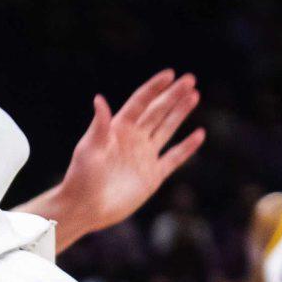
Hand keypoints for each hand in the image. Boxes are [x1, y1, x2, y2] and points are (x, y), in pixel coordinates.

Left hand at [54, 70, 204, 239]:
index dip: (154, 88)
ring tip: (194, 95)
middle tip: (190, 79)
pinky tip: (198, 134)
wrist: (86, 208)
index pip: (140, 102)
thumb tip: (99, 99)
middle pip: (157, 111)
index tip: (170, 74)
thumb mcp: (89, 148)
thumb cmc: (82, 177)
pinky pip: (174, 158)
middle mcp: (133, 139)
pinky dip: (187, 147)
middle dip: (173, 95)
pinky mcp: (153, 175)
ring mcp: (144, 156)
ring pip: (167, 128)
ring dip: (180, 112)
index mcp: (118, 128)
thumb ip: (99, 125)